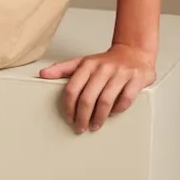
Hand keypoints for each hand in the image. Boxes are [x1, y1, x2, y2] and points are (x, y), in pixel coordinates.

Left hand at [38, 44, 156, 132]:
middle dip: (82, 116)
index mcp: (87, 64)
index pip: (72, 88)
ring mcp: (121, 73)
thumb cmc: (106, 62)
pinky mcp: (136, 79)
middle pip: (88, 98)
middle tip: (80, 127)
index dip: (69, 106)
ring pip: (106, 101)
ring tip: (94, 126)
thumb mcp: (83, 62)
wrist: (133, 52)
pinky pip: (125, 100)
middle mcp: (103, 68)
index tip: (69, 118)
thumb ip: (62, 69)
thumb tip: (42, 74)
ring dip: (98, 118)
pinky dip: (117, 110)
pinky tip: (112, 115)